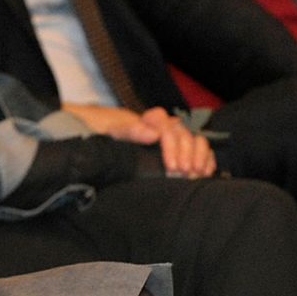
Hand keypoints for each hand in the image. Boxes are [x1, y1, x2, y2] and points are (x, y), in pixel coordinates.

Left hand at [65, 104, 214, 177]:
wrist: (92, 138)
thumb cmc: (99, 136)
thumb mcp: (108, 134)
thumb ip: (128, 131)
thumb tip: (152, 133)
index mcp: (145, 120)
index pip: (165, 122)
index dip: (172, 143)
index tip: (170, 164)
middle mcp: (160, 127)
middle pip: (183, 132)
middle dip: (186, 153)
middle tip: (182, 173)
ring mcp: (170, 137)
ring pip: (194, 138)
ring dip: (198, 155)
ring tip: (193, 174)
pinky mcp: (177, 150)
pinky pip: (198, 148)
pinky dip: (205, 158)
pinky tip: (205, 171)